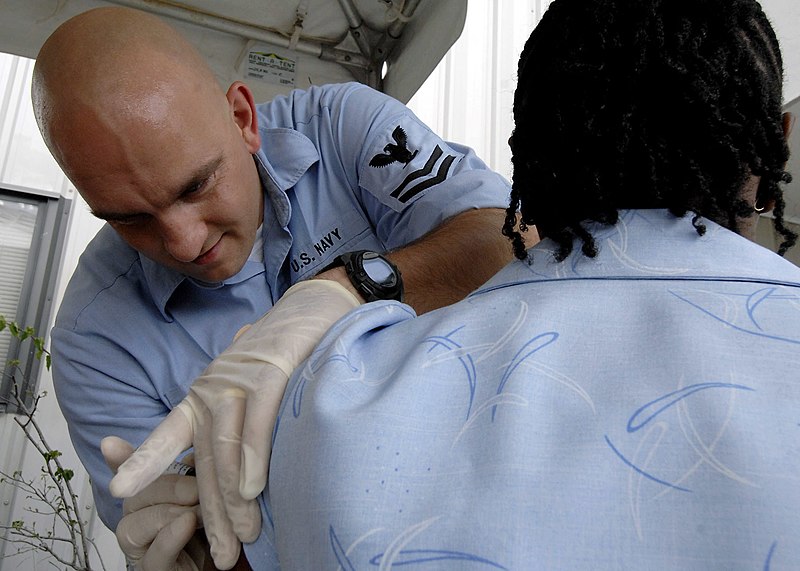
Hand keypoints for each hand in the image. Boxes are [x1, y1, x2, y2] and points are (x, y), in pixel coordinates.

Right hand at [102, 436, 204, 570]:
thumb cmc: (213, 527)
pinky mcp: (155, 570)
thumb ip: (195, 470)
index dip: (119, 460)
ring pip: (136, 525)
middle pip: (136, 497)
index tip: (110, 443)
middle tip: (197, 486)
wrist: (225, 560)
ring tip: (199, 507)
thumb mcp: (207, 490)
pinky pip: (156, 554)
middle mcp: (137, 521)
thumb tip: (190, 450)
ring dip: (171, 511)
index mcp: (148, 498)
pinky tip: (187, 523)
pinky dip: (171, 536)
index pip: (129, 475)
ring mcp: (142, 549)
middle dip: (167, 487)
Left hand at [108, 280, 360, 568]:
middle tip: (223, 556)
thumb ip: (241, 420)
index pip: (170, 433)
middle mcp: (214, 388)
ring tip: (241, 537)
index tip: (118, 492)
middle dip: (211, 514)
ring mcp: (239, 380)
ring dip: (233, 498)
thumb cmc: (287, 351)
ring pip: (227, 448)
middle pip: (205, 460)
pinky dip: (252, 458)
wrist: (316, 306)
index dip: (145, 462)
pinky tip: (252, 489)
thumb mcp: (255, 385)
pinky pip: (255, 423)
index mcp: (206, 394)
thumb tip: (242, 465)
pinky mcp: (270, 372)